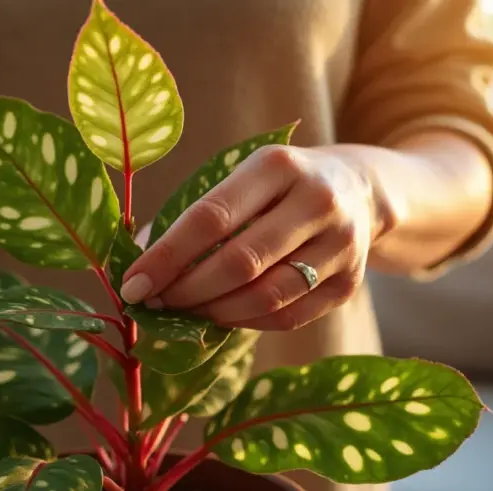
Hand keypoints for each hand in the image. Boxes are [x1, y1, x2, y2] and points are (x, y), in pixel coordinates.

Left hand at [121, 145, 381, 330]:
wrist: (360, 189)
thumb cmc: (276, 186)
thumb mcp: (241, 178)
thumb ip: (193, 214)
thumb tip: (136, 266)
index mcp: (277, 166)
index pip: (211, 217)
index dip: (167, 256)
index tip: (133, 284)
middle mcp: (316, 202)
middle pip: (240, 262)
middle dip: (186, 290)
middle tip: (154, 303)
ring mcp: (340, 245)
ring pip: (265, 296)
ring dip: (213, 312)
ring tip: (182, 312)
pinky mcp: (349, 283)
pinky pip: (287, 316)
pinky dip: (245, 323)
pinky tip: (219, 318)